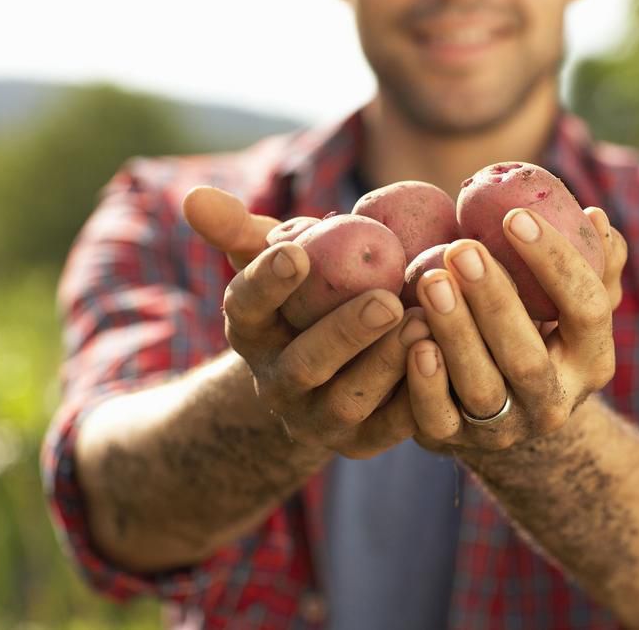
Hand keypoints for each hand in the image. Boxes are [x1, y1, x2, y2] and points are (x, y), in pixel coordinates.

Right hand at [183, 186, 427, 458]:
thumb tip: (194, 196)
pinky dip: (415, 400)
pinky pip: (389, 428)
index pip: (247, 307)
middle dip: (344, 333)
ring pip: (348, 402)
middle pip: (304, 364)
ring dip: (385, 367)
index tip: (297, 251)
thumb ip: (242, 229)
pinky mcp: (362, 441)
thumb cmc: (309, 295)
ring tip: (422, 326)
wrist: (329, 372)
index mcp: (251, 331)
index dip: (267, 282)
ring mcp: (317, 418)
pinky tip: (444, 363)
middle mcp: (277, 382)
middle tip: (385, 301)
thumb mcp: (278, 259)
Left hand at [401, 206, 627, 453]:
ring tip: (431, 280)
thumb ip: (592, 263)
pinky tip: (414, 339)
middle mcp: (553, 402)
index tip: (515, 217)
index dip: (555, 263)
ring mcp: (503, 428)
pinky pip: (437, 419)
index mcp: (592, 361)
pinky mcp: (453, 440)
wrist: (506, 413)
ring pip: (482, 388)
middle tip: (463, 249)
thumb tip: (594, 218)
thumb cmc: (541, 333)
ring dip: (456, 333)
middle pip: (527, 358)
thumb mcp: (574, 305)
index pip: (586, 310)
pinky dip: (425, 383)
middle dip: (495, 301)